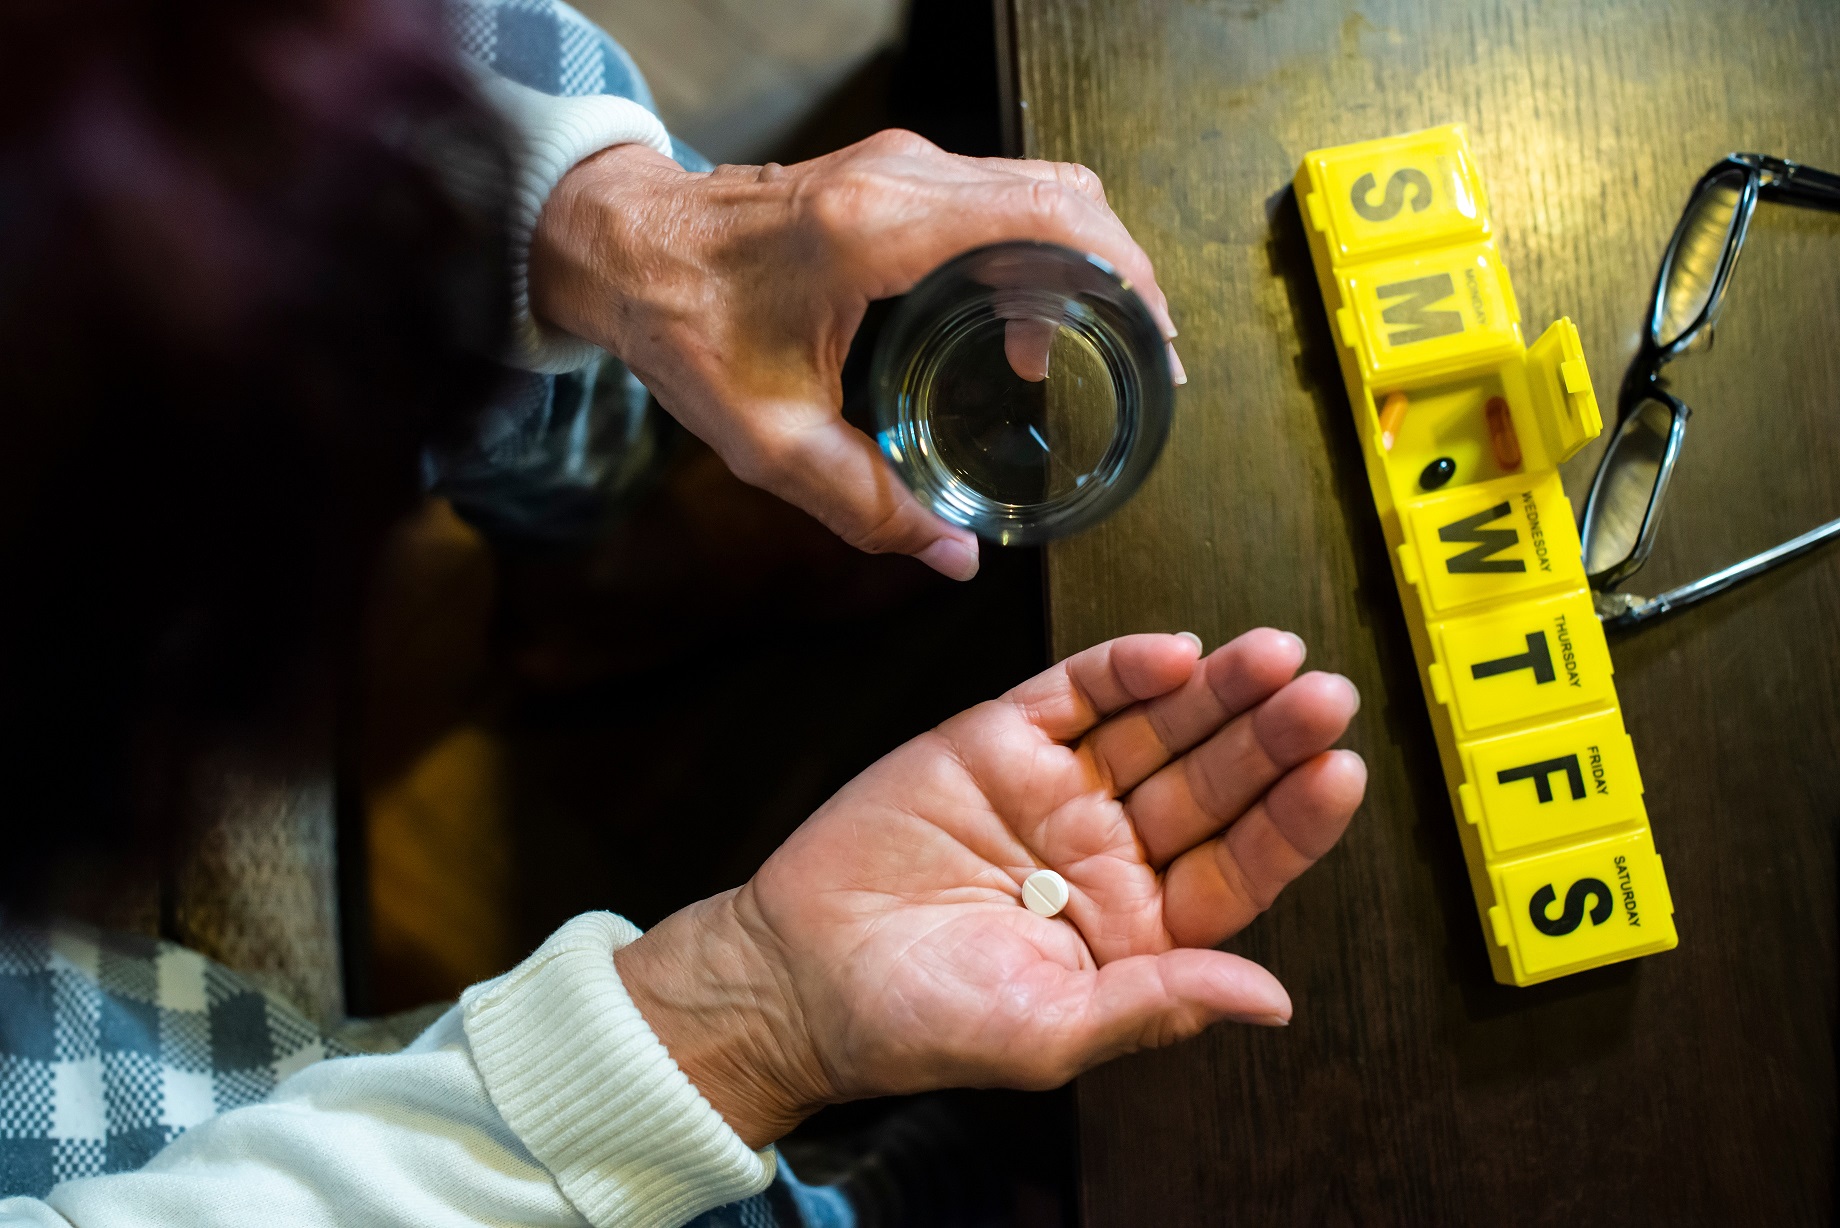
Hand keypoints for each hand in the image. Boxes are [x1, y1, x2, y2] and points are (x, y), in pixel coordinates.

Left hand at [528, 132, 1185, 581]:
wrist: (618, 246)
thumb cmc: (681, 325)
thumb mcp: (768, 438)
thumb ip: (865, 505)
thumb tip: (954, 558)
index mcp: (881, 230)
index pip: (1052, 220)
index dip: (1126, 279)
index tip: (1155, 346)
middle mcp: (904, 178)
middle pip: (1068, 196)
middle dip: (1125, 276)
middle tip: (1145, 360)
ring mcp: (901, 166)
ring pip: (1042, 188)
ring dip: (1085, 262)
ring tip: (1095, 350)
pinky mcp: (892, 175)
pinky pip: (1000, 195)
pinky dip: (1040, 250)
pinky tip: (1028, 329)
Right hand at [615, 628, 1364, 1146]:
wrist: (794, 974)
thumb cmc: (917, 1023)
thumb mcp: (1045, 1033)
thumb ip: (1155, 1003)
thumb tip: (1274, 999)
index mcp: (1137, 927)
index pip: (1239, 867)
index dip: (1292, 821)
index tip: (1340, 774)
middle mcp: (1109, 850)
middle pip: (1210, 783)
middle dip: (1268, 738)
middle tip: (1323, 695)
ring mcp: (1056, 788)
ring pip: (1157, 726)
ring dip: (1216, 691)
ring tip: (1273, 657)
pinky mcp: (998, 739)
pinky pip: (1075, 693)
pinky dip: (1123, 668)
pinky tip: (1174, 654)